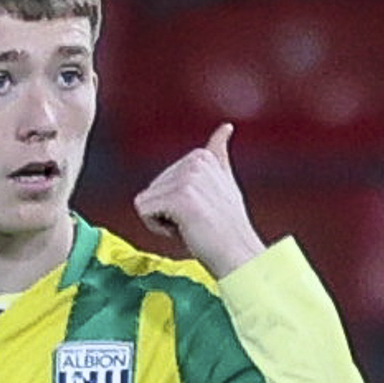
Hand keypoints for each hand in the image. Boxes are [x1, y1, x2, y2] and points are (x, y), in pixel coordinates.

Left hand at [135, 120, 266, 275]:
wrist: (239, 255)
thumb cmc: (230, 228)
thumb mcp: (225, 183)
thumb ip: (218, 154)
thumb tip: (225, 127)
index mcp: (201, 156)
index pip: (162, 180)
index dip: (175, 201)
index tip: (202, 209)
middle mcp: (194, 163)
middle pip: (152, 188)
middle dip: (168, 210)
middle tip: (198, 220)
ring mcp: (187, 179)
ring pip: (146, 200)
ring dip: (164, 220)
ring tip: (193, 224)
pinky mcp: (178, 197)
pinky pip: (144, 212)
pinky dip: (158, 228)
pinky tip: (185, 230)